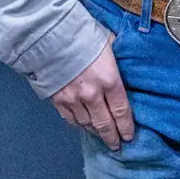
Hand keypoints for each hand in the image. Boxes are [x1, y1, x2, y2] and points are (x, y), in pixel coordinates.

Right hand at [50, 35, 134, 149]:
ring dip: (95, 132)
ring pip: (87, 124)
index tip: (129, 136)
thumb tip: (123, 59)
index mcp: (109, 79)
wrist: (50, 34)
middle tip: (117, 145)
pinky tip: (83, 125)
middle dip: (112, 137)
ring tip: (101, 136)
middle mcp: (92, 94)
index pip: (122, 111)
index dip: (126, 126)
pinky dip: (78, 124)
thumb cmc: (81, 33)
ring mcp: (73, 99)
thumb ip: (116, 54)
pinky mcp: (57, 100)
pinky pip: (70, 119)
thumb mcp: (108, 40)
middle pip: (105, 124)